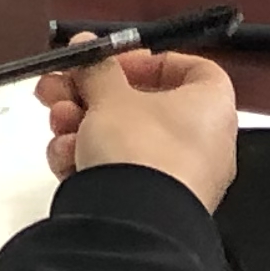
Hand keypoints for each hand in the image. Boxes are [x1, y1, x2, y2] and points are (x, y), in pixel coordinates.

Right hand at [39, 48, 237, 206]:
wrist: (133, 223)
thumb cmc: (140, 150)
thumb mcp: (110, 94)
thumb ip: (97, 66)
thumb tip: (88, 47)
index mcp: (210, 108)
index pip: (191, 70)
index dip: (149, 59)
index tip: (113, 60)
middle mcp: (202, 144)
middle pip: (142, 104)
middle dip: (93, 93)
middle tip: (62, 86)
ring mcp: (177, 177)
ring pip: (123, 137)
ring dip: (83, 123)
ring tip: (59, 123)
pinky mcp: (152, 204)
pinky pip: (119, 171)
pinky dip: (90, 160)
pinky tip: (66, 158)